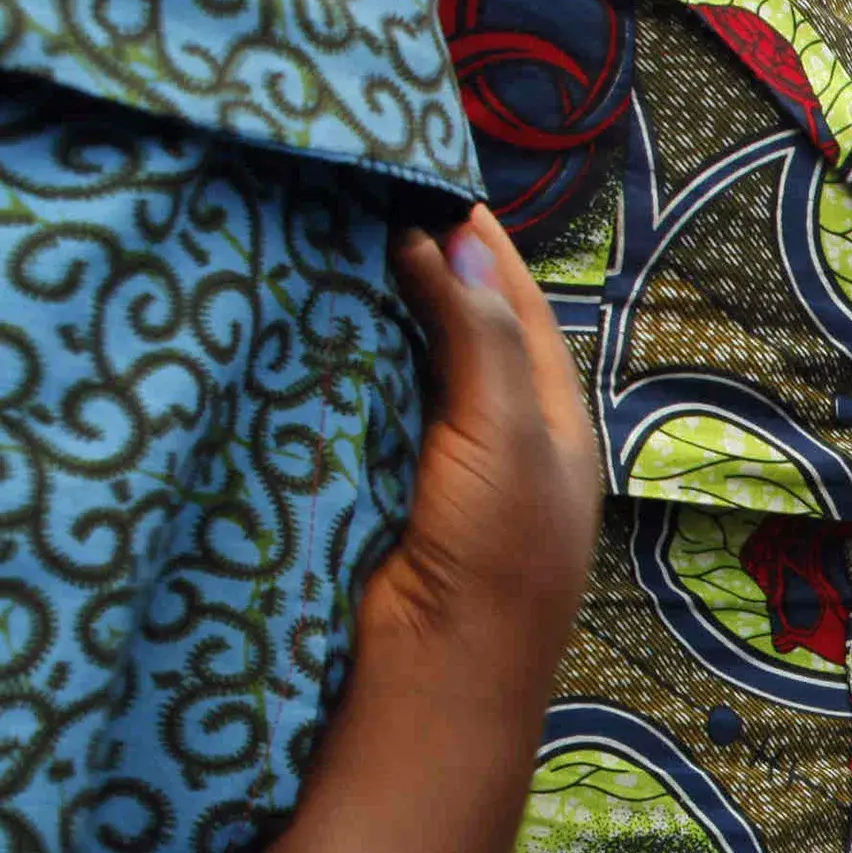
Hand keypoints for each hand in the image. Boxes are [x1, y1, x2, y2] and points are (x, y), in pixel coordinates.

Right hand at [358, 209, 600, 716]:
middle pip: (457, 326)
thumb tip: (454, 241)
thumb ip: (486, 339)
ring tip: (320, 227)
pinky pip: (357, 401)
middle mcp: (498, 434)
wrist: (430, 676)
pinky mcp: (375, 485)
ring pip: (403, 359)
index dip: (477, 244)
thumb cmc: (494, 559)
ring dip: (370, 304)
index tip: (426, 176)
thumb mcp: (510, 435)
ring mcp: (434, 461)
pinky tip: (297, 309)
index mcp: (553, 421)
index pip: (518, 306)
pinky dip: (336, 355)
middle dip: (417, 264)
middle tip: (358, 190)